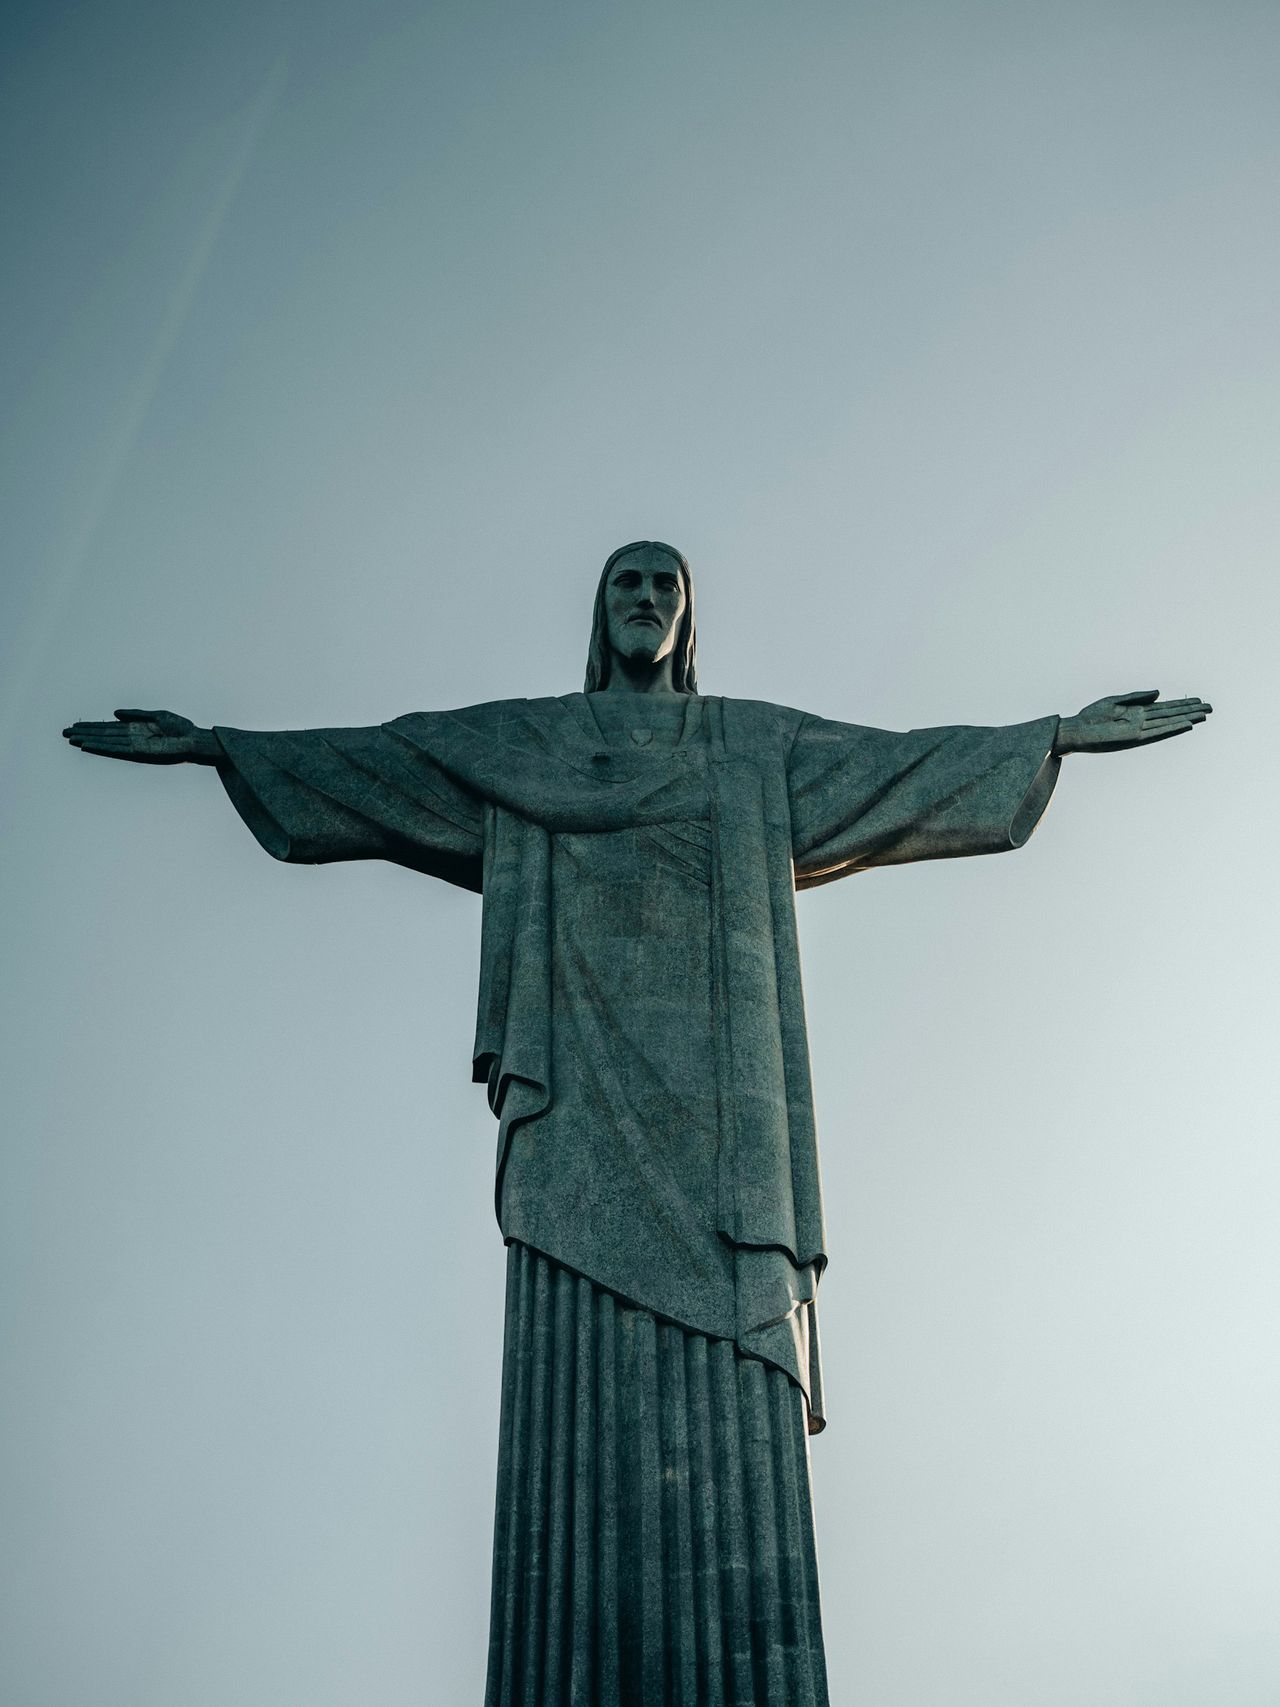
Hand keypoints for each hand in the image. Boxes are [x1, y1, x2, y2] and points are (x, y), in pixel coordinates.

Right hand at [62, 709, 220, 764]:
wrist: (195, 739)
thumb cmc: (181, 728)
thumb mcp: (157, 715)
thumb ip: (136, 714)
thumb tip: (114, 713)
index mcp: (135, 728)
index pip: (109, 728)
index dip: (92, 726)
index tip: (76, 725)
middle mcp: (132, 737)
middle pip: (103, 735)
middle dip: (85, 733)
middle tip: (65, 733)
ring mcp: (134, 745)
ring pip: (106, 743)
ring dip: (89, 741)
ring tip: (72, 739)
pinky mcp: (140, 752)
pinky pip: (117, 750)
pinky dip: (103, 748)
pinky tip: (90, 746)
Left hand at [1055, 690, 1212, 754]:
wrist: (1075, 730)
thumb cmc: (1091, 716)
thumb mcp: (1114, 701)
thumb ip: (1137, 697)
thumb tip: (1159, 692)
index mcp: (1137, 712)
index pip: (1165, 707)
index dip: (1182, 704)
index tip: (1198, 699)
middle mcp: (1142, 721)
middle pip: (1171, 714)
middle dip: (1190, 710)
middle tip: (1211, 707)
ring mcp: (1140, 730)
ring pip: (1168, 723)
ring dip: (1186, 718)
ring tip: (1204, 715)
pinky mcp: (1134, 737)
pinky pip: (1157, 732)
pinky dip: (1172, 728)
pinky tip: (1186, 724)